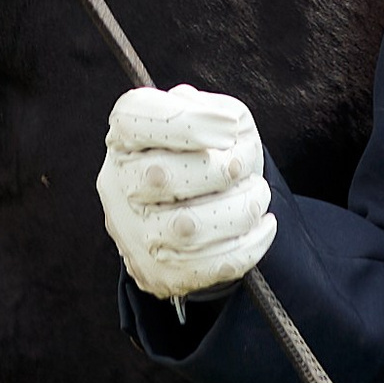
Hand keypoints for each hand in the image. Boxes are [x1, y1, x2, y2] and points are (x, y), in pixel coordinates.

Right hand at [98, 86, 274, 301]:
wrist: (194, 208)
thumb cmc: (203, 153)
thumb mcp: (210, 116)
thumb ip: (214, 109)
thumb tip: (223, 125)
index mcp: (124, 138)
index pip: (133, 119)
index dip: (186, 121)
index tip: (229, 128)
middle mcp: (119, 186)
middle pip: (159, 176)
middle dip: (218, 169)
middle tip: (243, 165)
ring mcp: (135, 235)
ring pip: (187, 228)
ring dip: (239, 209)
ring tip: (258, 194)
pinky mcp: (160, 274)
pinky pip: (209, 266)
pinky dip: (248, 245)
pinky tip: (263, 226)